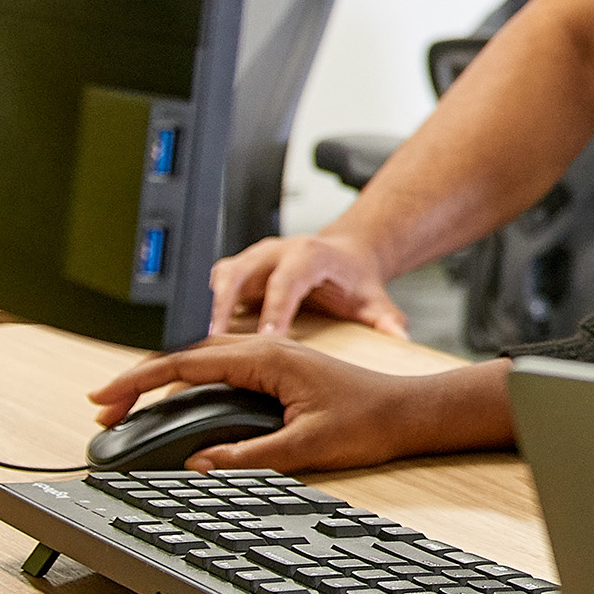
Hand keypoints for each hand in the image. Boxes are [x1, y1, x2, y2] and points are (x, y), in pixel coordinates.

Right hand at [87, 336, 514, 472]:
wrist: (411, 412)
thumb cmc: (369, 421)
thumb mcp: (307, 447)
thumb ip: (250, 457)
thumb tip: (199, 465)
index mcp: (267, 358)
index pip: (187, 363)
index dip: (139, 381)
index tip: (105, 399)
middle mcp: (266, 349)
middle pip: (187, 357)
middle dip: (141, 382)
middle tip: (105, 413)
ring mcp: (273, 358)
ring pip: (203, 362)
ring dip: (164, 383)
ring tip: (129, 411)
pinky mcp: (280, 371)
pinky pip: (222, 370)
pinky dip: (190, 385)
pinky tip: (178, 406)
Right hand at [209, 229, 406, 338]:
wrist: (345, 256)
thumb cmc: (354, 279)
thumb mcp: (373, 299)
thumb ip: (385, 319)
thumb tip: (399, 338)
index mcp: (308, 255)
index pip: (286, 282)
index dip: (274, 309)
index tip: (266, 338)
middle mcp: (275, 252)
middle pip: (240, 272)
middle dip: (222, 304)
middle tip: (210, 339)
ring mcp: (253, 259)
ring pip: (220, 277)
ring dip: (205, 307)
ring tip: (193, 341)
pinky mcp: (239, 272)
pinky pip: (214, 288)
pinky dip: (202, 310)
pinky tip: (196, 339)